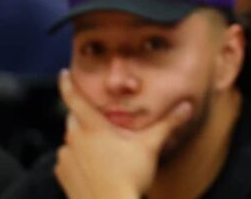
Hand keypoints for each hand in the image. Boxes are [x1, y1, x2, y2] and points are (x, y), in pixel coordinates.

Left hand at [53, 70, 192, 198]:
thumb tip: (187, 106)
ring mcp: (66, 159)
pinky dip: (75, 160)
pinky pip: (66, 161)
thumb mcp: (151, 146)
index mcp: (93, 127)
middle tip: (99, 120)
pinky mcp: (63, 176)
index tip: (64, 73)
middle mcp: (75, 139)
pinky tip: (92, 167)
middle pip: (73, 119)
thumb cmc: (129, 176)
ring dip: (80, 140)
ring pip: (70, 141)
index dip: (68, 83)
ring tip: (101, 149)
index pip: (74, 98)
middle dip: (83, 115)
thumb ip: (168, 123)